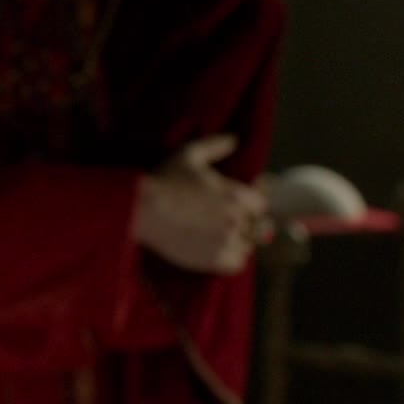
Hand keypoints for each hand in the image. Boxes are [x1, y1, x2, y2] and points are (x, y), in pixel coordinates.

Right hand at [134, 134, 269, 273]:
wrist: (142, 210)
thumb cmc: (164, 181)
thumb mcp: (188, 155)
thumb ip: (215, 146)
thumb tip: (234, 139)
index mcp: (238, 195)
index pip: (261, 204)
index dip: (249, 204)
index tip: (235, 205)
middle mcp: (238, 220)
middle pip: (256, 227)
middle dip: (243, 223)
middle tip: (220, 221)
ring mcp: (227, 242)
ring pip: (247, 246)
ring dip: (236, 242)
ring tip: (214, 236)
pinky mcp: (215, 260)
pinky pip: (236, 264)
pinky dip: (229, 258)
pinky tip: (211, 249)